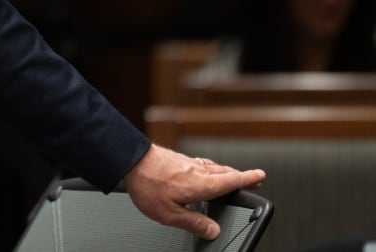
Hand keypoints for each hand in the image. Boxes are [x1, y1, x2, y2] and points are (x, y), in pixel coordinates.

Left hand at [123, 144, 265, 239]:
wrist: (129, 158)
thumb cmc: (147, 184)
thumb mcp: (169, 214)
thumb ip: (193, 223)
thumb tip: (213, 231)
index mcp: (201, 184)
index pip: (231, 181)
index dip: (247, 179)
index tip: (261, 176)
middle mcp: (197, 170)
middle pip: (225, 172)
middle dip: (240, 175)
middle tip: (252, 178)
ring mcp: (186, 162)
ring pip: (212, 166)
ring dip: (225, 171)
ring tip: (232, 175)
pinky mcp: (175, 159)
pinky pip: (199, 163)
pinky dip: (208, 167)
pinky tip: (202, 170)